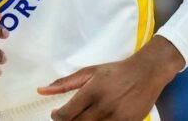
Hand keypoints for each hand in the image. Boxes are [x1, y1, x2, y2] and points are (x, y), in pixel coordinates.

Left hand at [37, 37, 183, 119]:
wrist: (146, 73)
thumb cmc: (115, 71)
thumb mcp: (88, 72)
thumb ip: (64, 83)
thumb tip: (41, 91)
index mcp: (92, 92)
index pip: (67, 114)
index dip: (57, 116)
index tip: (55, 113)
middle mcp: (104, 106)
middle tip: (68, 115)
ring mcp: (118, 118)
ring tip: (82, 116)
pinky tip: (97, 118)